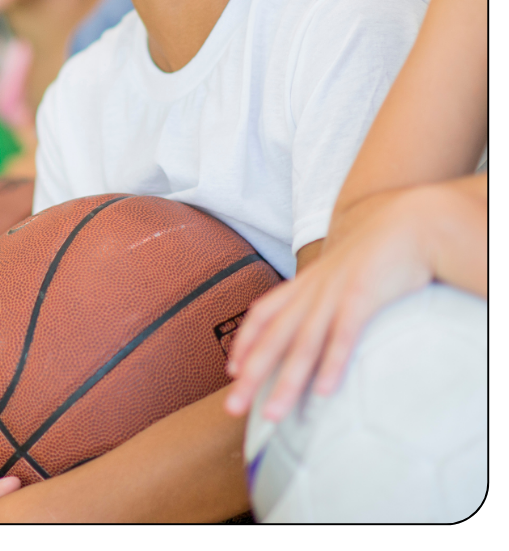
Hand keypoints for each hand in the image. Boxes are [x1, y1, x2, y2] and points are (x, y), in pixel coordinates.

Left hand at [224, 193, 434, 421]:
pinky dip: (332, 361)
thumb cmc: (375, 255)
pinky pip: (343, 333)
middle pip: (274, 337)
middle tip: (232, 408)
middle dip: (251, 375)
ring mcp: (334, 292)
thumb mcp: (339, 276)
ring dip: (287, 380)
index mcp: (304, 285)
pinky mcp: (363, 295)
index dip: (244, 343)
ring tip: (273, 414)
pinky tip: (324, 391)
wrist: (407, 224)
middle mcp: (311, 290)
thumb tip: (314, 327)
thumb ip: (322, 299)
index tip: (231, 371)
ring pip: (304, 342)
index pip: (262, 314)